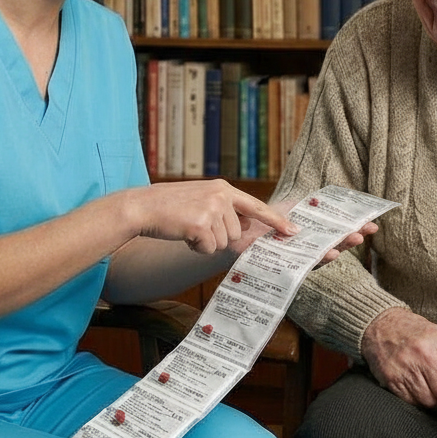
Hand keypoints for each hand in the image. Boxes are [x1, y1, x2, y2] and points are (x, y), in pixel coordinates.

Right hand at [127, 179, 295, 254]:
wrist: (143, 207)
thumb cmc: (170, 208)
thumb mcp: (201, 201)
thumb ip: (225, 211)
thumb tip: (246, 228)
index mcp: (223, 189)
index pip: (256, 206)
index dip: (276, 221)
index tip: (293, 231)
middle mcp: (221, 196)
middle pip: (237, 233)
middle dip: (218, 237)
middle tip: (196, 227)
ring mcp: (212, 209)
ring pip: (223, 243)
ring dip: (206, 243)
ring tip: (188, 228)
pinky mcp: (201, 223)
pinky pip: (209, 249)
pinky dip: (196, 248)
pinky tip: (183, 234)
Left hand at [266, 198, 377, 265]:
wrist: (238, 233)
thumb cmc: (261, 222)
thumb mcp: (285, 209)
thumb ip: (303, 208)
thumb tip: (323, 204)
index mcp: (311, 232)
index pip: (337, 231)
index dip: (354, 228)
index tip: (372, 224)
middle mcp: (307, 246)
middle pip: (335, 243)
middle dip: (352, 237)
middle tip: (367, 231)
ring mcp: (299, 256)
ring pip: (323, 253)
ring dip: (340, 247)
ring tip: (354, 240)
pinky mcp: (287, 264)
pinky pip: (305, 263)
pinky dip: (318, 258)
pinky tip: (330, 252)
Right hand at [361, 307, 436, 421]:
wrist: (381, 325)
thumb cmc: (417, 334)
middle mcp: (424, 355)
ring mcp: (406, 367)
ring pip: (429, 401)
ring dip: (434, 402)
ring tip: (430, 389)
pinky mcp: (392, 378)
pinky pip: (411, 402)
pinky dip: (417, 401)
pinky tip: (416, 389)